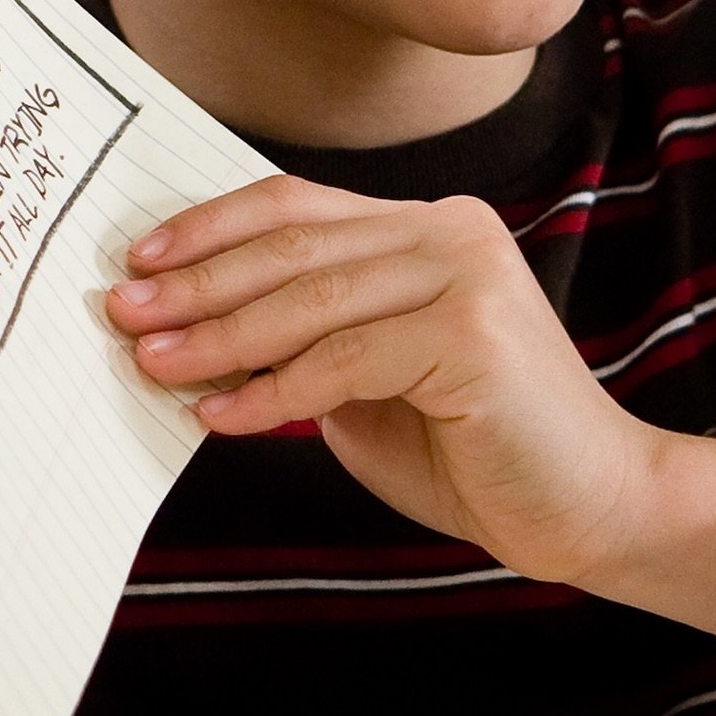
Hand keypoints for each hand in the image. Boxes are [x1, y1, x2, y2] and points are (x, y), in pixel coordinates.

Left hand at [110, 177, 715, 657]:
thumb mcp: (366, 382)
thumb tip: (183, 330)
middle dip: (196, 284)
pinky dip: (272, 391)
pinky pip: (341, 361)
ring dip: (218, 337)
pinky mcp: (474, 335)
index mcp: (426, 228)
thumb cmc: (473, 450)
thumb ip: (300, 343)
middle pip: (292, 247)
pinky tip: (221, 415)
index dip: (210, 230)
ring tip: (152, 363)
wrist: (592, 509)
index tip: (138, 260)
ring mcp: (467, 276)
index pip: (295, 206)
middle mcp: (450, 233)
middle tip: (123, 312)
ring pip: (308, 299)